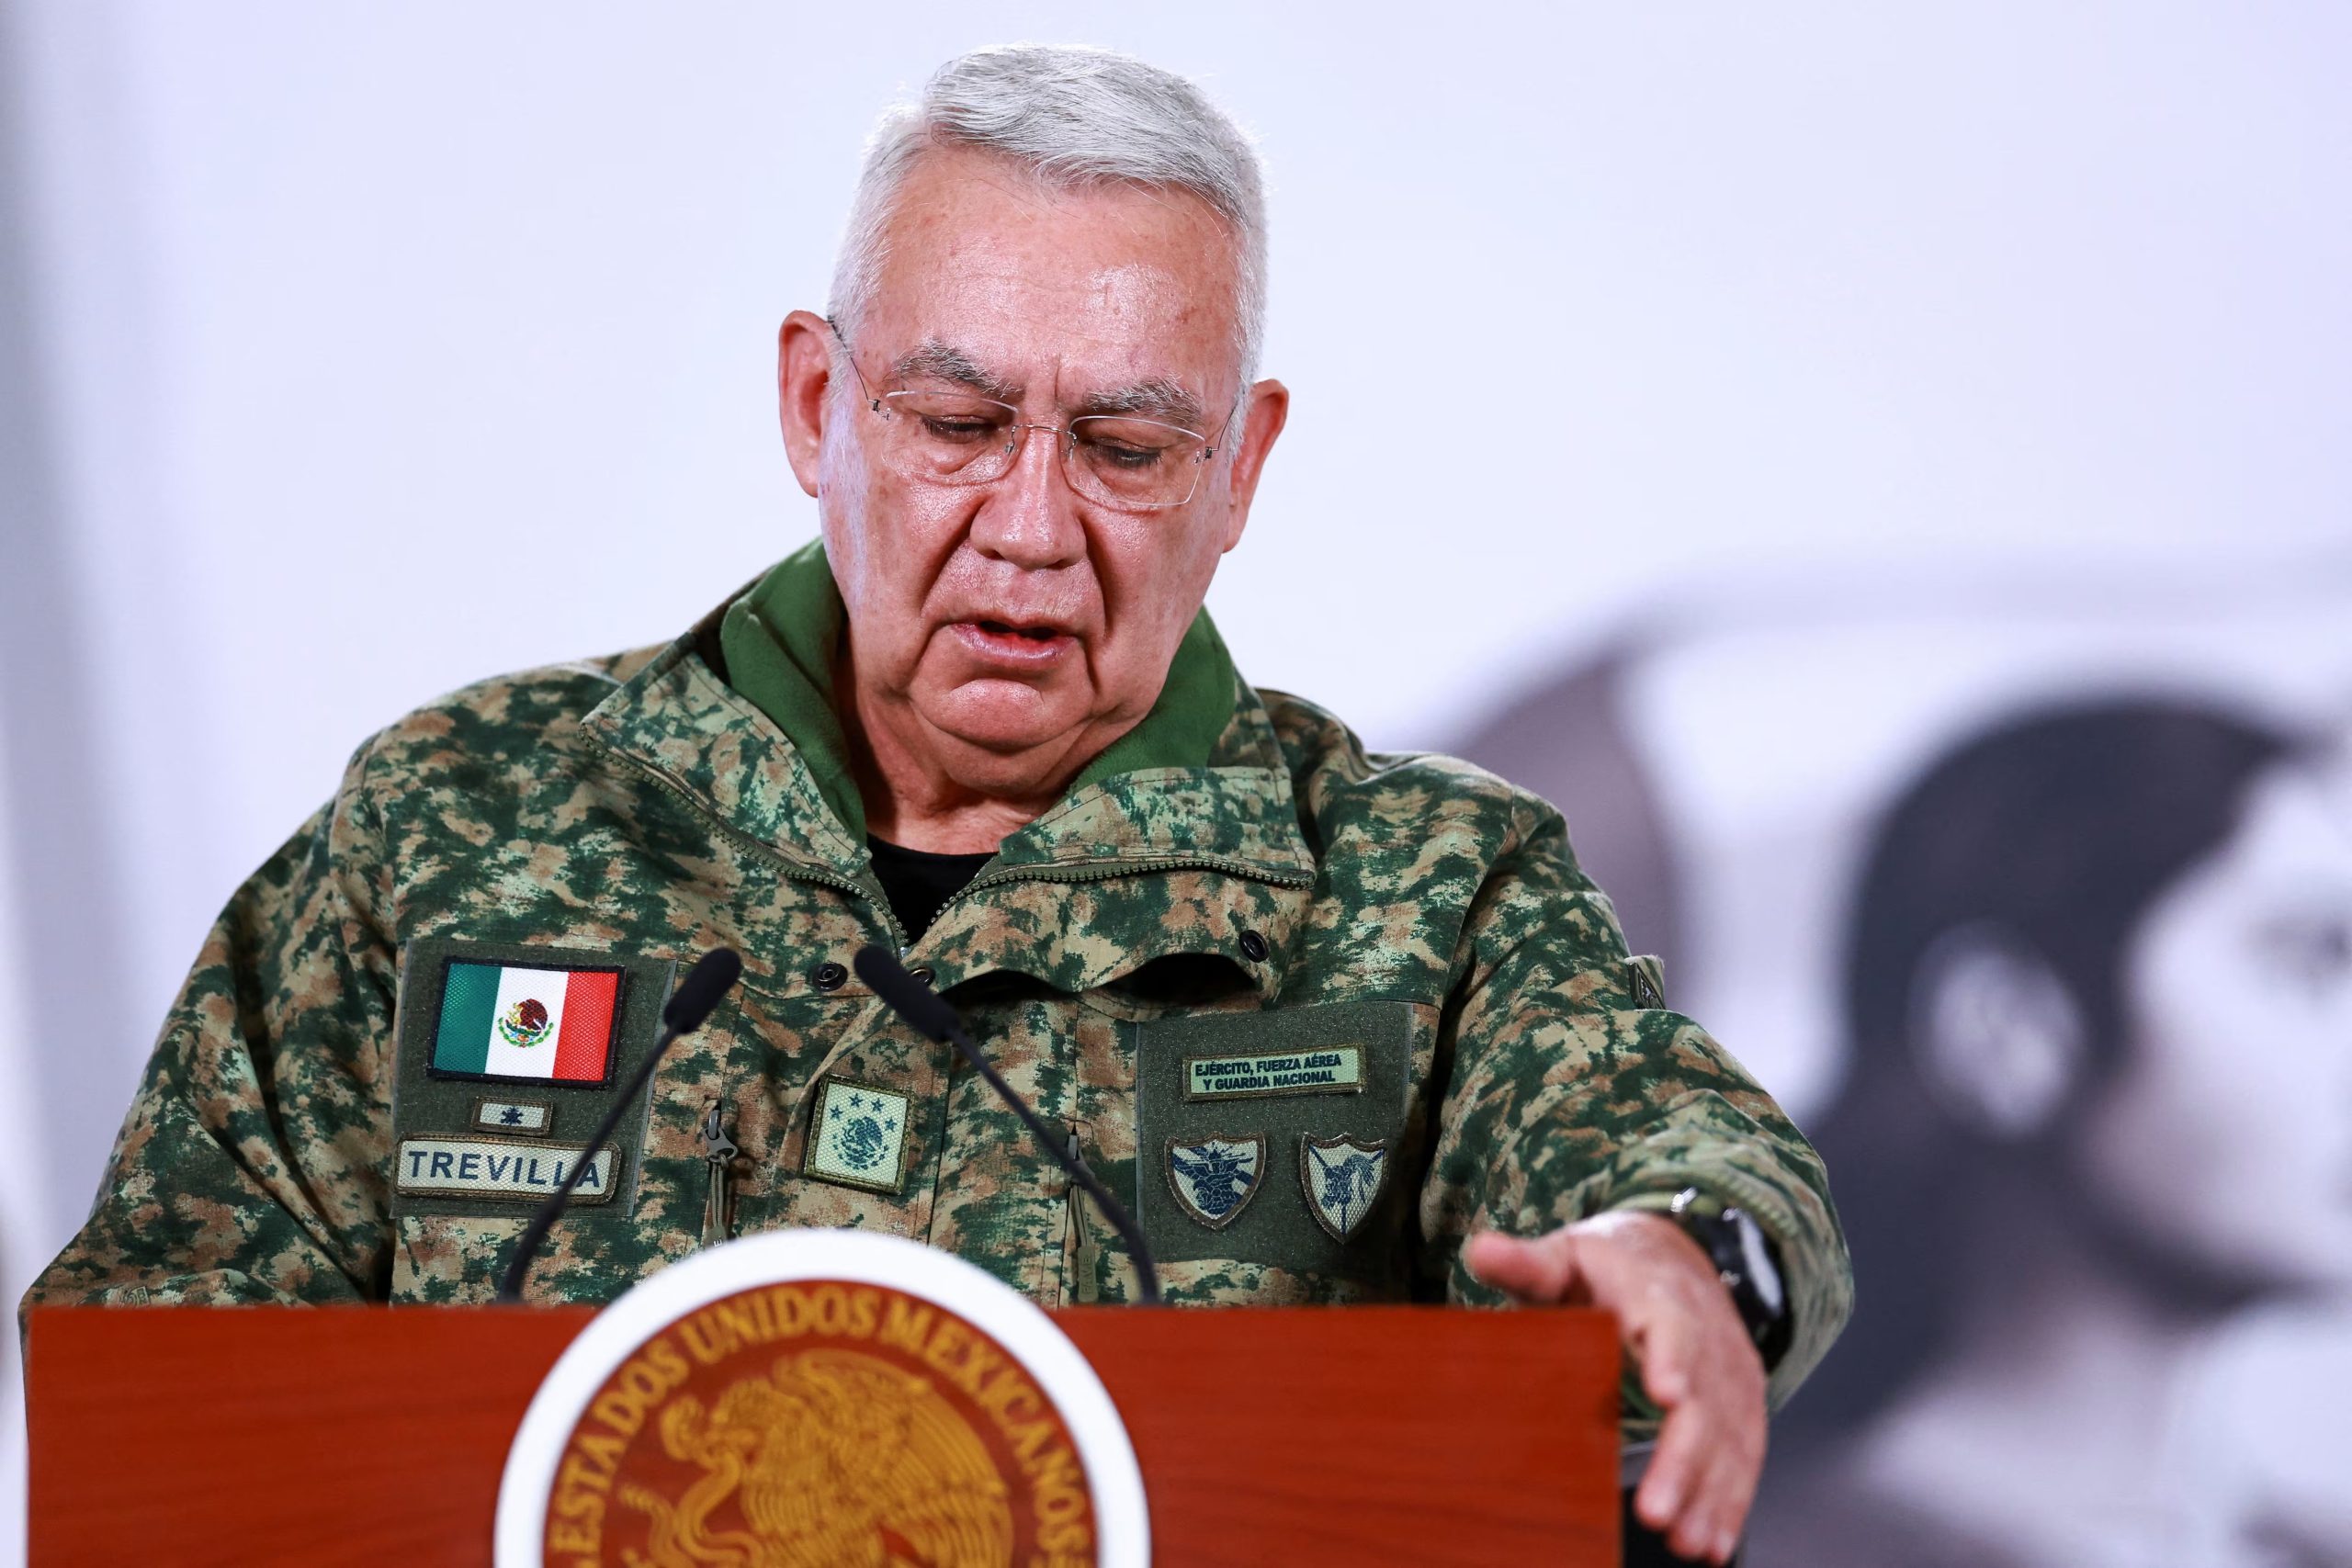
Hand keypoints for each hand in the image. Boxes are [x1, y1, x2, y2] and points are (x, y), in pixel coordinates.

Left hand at [1466, 1211, 1766, 1565]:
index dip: (1671, 1356)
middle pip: (1702, 1397)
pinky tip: (1712, 1542)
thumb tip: (1480, 1250)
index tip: (1665, 1394)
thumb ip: (1526, 1264)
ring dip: (1710, 1491)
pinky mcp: (1742, 1400)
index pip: (1670, 1322)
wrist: (1674, 1254)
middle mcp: (1705, 1331)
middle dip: (1682, 1457)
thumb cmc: (1604, 1265)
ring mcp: (1728, 1368)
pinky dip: (1731, 1498)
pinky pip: (1745, 1451)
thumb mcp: (1564, 1256)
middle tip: (1655, 1510)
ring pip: (1728, 1433)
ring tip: (1686, 1541)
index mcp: (1656, 1291)